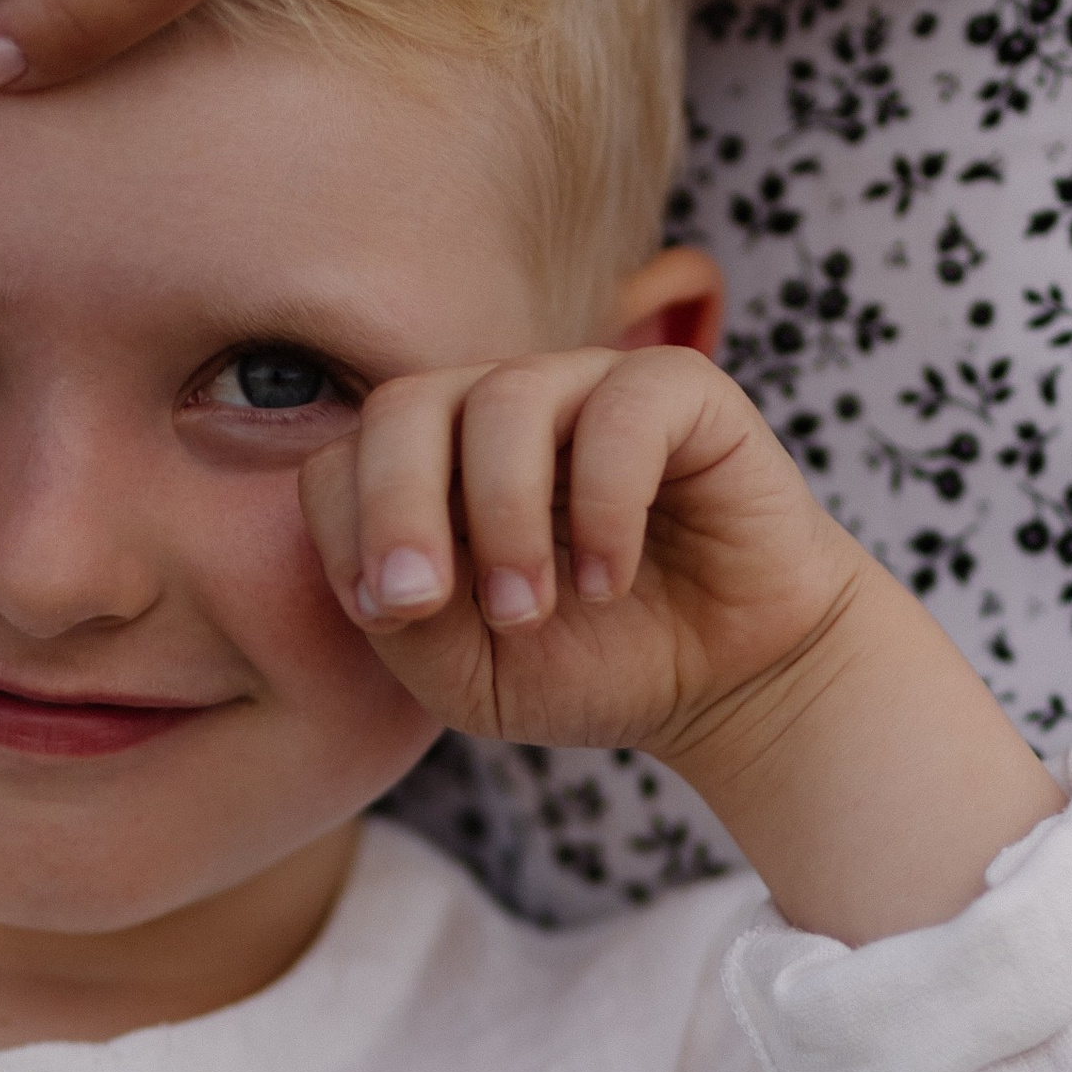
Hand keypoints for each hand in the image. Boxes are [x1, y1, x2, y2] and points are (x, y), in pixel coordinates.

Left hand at [297, 342, 858, 762]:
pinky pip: (621, 410)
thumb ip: (407, 623)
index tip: (393, 621)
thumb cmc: (591, 666)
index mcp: (433, 468)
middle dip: (396, 509)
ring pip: (506, 397)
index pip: (342, 458)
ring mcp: (588, 390)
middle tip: (420, 604)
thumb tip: (382, 573)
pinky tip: (609, 579)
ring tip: (529, 608)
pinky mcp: (682, 391)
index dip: (346, 533)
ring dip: (502, 515)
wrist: (730, 682)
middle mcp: (499, 412)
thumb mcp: (470, 676)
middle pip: (403, 406)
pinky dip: (603, 504)